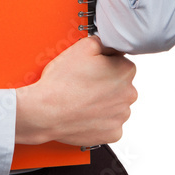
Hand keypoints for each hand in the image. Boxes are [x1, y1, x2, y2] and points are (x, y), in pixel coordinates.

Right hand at [14, 34, 137, 146]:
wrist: (46, 112)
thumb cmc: (62, 82)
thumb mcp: (82, 47)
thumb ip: (103, 41)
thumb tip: (109, 44)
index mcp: (126, 70)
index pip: (120, 62)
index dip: (103, 63)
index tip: (91, 68)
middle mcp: (129, 94)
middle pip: (119, 84)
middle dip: (105, 83)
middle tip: (83, 83)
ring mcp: (121, 116)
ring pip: (115, 105)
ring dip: (103, 102)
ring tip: (81, 99)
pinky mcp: (113, 133)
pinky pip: (109, 124)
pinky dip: (99, 120)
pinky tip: (84, 113)